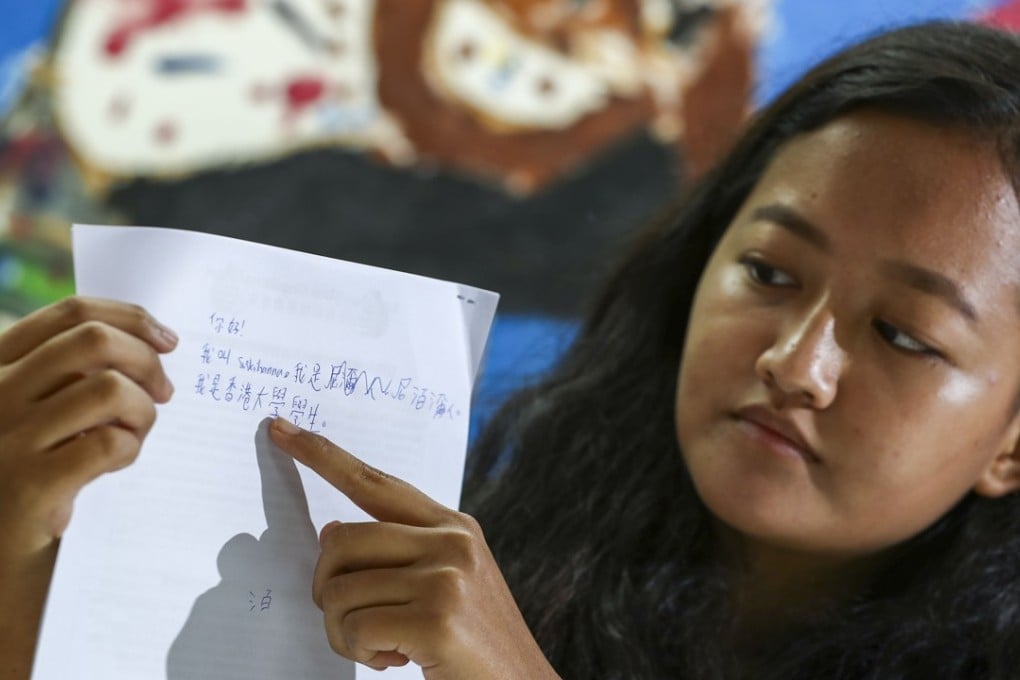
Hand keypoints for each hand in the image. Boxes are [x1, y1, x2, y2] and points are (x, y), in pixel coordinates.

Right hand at [0, 296, 176, 557]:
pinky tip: (115, 467)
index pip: (72, 313)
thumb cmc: (26, 477)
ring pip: (109, 389)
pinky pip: (111, 443)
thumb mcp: (36, 414)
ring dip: (142, 411)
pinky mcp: (27, 486)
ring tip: (134, 436)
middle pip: (95, 341)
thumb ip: (71, 376)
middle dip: (147, 362)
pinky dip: (130, 449)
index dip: (132, 318)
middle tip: (166, 392)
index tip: (167, 339)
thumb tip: (152, 343)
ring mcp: (5, 439)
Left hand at [268, 417, 559, 679]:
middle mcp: (451, 541)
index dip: (323, 455)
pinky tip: (395, 660)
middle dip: (327, 590)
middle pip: (339, 541)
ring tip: (382, 647)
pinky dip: (361, 652)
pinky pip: (355, 628)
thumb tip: (331, 531)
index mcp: (453, 526)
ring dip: (344, 633)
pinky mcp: (437, 618)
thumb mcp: (448, 583)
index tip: (280, 430)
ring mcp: (447, 576)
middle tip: (352, 624)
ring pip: (339, 590)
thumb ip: (398, 552)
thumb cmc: (475, 644)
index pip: (374, 481)